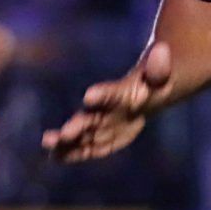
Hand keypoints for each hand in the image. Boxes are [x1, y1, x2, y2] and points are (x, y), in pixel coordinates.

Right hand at [43, 41, 173, 163]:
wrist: (144, 95)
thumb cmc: (152, 85)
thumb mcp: (160, 78)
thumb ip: (159, 68)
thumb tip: (163, 51)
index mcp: (118, 94)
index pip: (109, 94)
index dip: (101, 95)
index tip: (89, 97)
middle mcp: (102, 109)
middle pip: (87, 118)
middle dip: (75, 126)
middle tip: (63, 134)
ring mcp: (97, 124)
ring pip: (80, 135)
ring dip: (65, 141)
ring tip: (48, 144)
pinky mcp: (98, 139)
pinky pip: (84, 148)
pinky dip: (70, 153)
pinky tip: (53, 158)